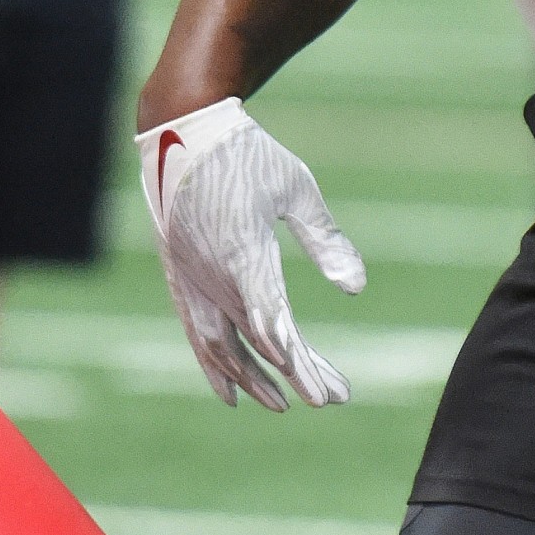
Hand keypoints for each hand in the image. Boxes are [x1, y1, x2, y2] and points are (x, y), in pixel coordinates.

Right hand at [135, 98, 364, 409]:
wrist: (182, 129)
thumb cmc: (248, 154)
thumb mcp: (297, 187)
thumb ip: (325, 240)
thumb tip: (355, 289)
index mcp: (242, 252)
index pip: (273, 326)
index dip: (299, 365)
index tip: (325, 394)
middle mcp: (211, 273)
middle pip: (252, 343)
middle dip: (292, 376)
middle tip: (329, 398)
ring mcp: (190, 276)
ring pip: (217, 345)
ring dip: (250, 378)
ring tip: (280, 405)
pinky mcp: (178, 274)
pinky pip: (194, 330)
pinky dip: (212, 364)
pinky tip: (228, 391)